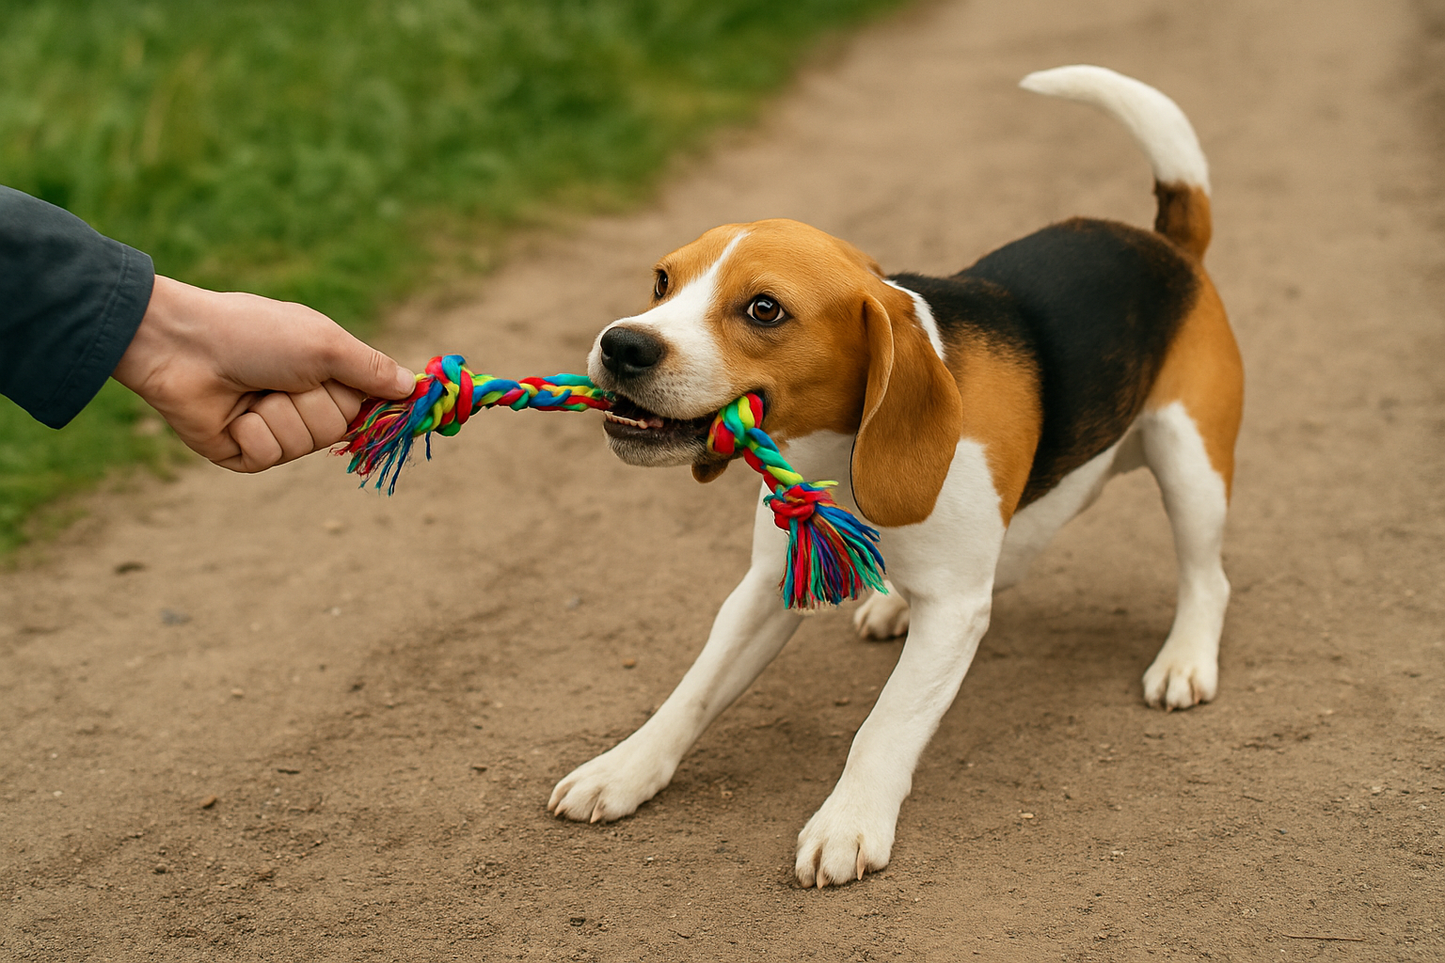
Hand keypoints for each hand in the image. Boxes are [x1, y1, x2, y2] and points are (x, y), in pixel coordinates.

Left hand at [112, 276, 414, 471]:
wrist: (183, 345)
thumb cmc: (255, 333)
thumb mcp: (323, 343)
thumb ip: (370, 368)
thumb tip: (413, 387)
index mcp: (326, 373)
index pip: (371, 404)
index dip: (379, 410)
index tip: (398, 412)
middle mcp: (303, 402)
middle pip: (339, 427)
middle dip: (314, 402)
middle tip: (286, 377)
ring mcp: (274, 428)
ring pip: (304, 444)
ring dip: (279, 414)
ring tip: (253, 390)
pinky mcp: (244, 451)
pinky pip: (269, 455)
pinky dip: (253, 431)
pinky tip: (234, 410)